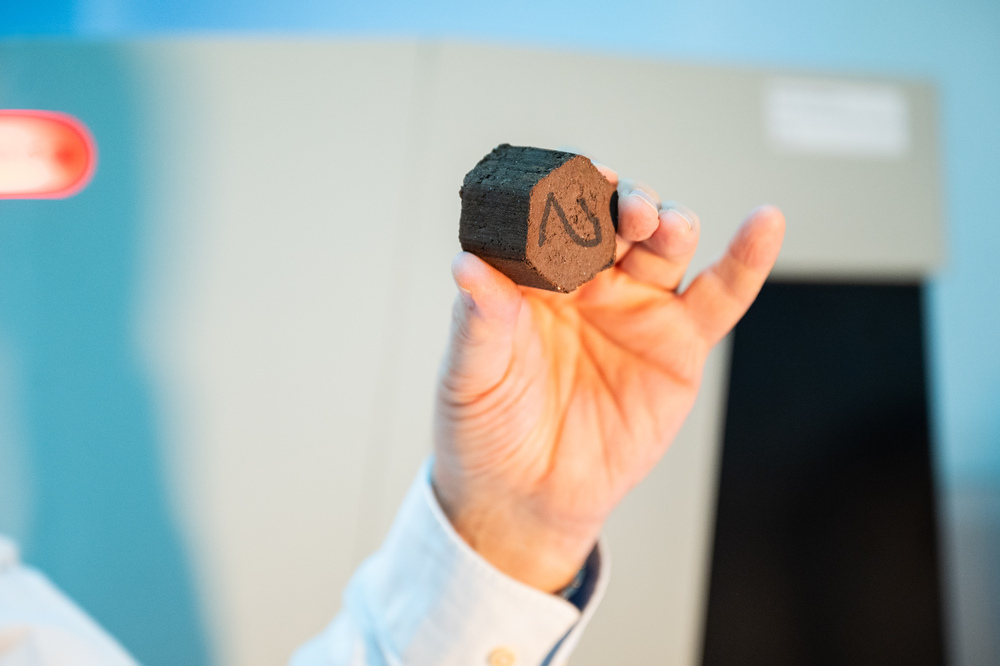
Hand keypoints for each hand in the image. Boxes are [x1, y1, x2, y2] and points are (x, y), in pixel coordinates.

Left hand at [432, 164, 784, 592]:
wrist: (527, 500)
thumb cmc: (487, 432)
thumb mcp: (469, 378)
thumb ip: (478, 322)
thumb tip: (466, 266)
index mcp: (533, 277)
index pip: (553, 215)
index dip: (564, 189)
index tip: (568, 179)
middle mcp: (588, 282)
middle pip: (616, 219)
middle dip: (623, 203)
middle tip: (622, 208)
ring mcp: (637, 309)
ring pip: (664, 247)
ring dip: (669, 222)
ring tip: (660, 225)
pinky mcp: (679, 345)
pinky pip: (720, 296)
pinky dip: (746, 260)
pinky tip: (764, 224)